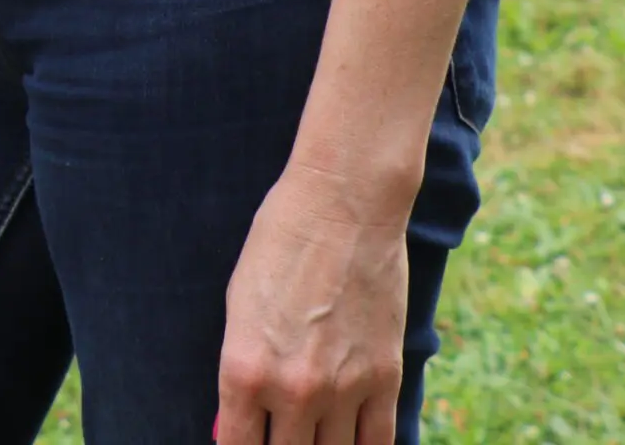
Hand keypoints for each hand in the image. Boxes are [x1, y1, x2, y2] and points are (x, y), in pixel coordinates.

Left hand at [214, 160, 408, 444]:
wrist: (345, 203)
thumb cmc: (281, 242)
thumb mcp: (240, 304)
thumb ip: (242, 370)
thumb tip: (239, 421)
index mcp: (245, 370)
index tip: (247, 443)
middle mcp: (292, 390)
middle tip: (281, 431)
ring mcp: (343, 389)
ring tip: (313, 431)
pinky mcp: (385, 379)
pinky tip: (350, 439)